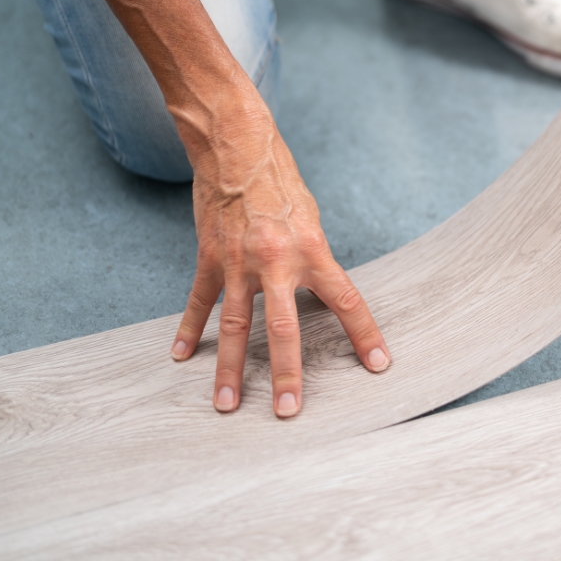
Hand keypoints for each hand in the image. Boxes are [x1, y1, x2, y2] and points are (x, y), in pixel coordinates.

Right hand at [168, 95, 389, 417]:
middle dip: (288, 372)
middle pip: (284, 328)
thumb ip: (314, 260)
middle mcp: (277, 261)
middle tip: (289, 411)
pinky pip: (199, 302)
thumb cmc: (282, 184)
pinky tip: (181, 357)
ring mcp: (239, 263)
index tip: (379, 366)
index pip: (347, 300)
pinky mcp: (210, 258)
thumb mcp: (312, 219)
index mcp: (313, 250)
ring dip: (231, 369)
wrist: (238, 149)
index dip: (365, 334)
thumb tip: (319, 294)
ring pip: (236, 326)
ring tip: (227, 405)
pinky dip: (190, 330)